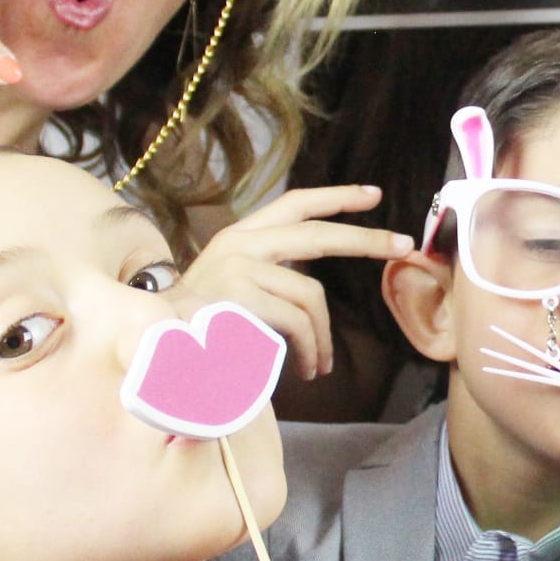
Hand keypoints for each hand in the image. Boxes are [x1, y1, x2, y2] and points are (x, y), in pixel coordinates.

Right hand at [179, 186, 414, 380]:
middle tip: (404, 246)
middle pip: (316, 233)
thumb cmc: (202, 326)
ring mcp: (237, 267)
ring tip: (320, 364)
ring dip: (323, 336)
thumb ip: (272, 275)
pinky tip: (306, 367)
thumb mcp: (237, 288)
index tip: (374, 193)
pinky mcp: (238, 297)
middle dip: (366, 239)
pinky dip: (309, 347)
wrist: (155, 349)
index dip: (336, 196)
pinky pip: (295, 320)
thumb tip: (317, 291)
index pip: (294, 203)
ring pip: (309, 294)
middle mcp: (238, 243)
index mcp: (241, 236)